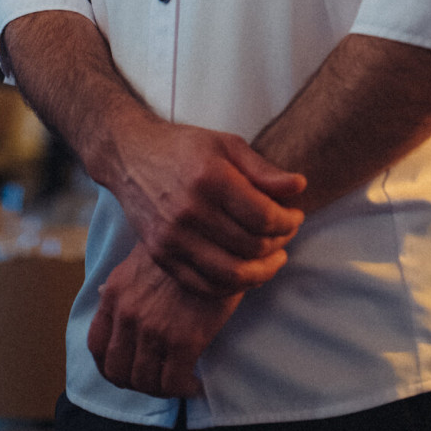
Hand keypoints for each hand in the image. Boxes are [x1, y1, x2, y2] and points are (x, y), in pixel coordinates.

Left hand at [88, 246, 241, 397]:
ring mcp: (153, 329)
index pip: (96, 346)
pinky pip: (174, 384)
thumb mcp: (139, 257)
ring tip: (177, 383)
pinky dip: (183, 390)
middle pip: (117, 371)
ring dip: (161, 390)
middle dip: (136, 383)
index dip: (110, 366)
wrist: (217, 238)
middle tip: (156, 381)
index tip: (128, 370)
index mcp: (114, 293)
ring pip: (145, 382)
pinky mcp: (183, 340)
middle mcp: (127, 314)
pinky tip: (194, 384)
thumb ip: (121, 282)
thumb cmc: (182, 245)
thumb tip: (102, 293)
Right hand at [111, 117, 304, 296]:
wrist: (131, 157)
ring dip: (261, 272)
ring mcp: (172, 237)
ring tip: (273, 259)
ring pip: (231, 274)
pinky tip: (245, 272)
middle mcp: (189, 211)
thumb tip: (299, 186)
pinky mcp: (161, 255)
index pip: (263, 216)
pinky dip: (231, 286)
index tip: (296, 216)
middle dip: (279, 244)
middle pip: (250, 246)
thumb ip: (263, 169)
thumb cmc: (185, 147)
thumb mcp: (227, 144)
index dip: (288, 221)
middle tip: (287, 235)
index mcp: (209, 178)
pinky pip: (204, 285)